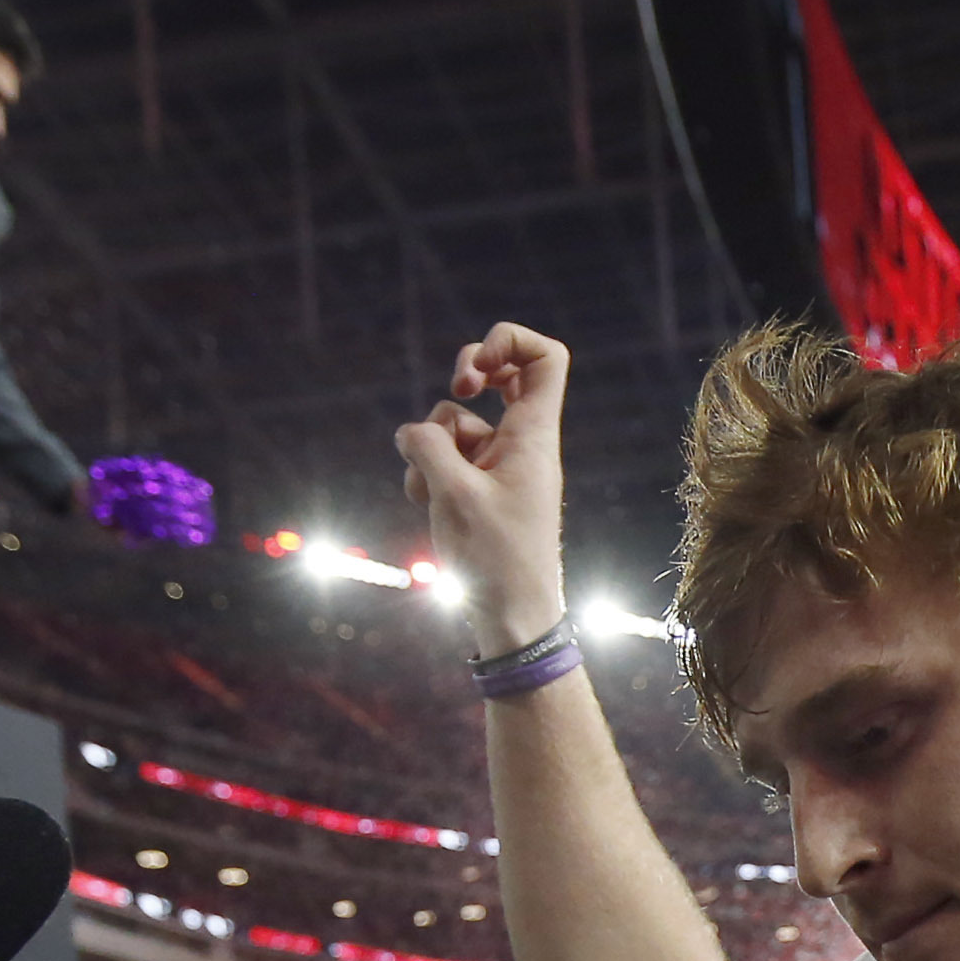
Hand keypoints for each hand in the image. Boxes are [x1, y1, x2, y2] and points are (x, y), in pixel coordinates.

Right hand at [394, 322, 570, 655]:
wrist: (511, 619)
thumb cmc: (496, 561)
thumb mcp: (454, 494)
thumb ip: (429, 446)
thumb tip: (412, 431)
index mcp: (533, 437)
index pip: (546, 360)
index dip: (510, 341)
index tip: (478, 365)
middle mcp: (521, 445)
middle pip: (501, 376)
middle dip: (466, 375)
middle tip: (460, 389)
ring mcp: (498, 467)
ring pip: (455, 425)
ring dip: (431, 446)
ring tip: (433, 490)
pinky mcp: (478, 491)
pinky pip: (444, 461)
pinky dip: (428, 475)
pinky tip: (427, 507)